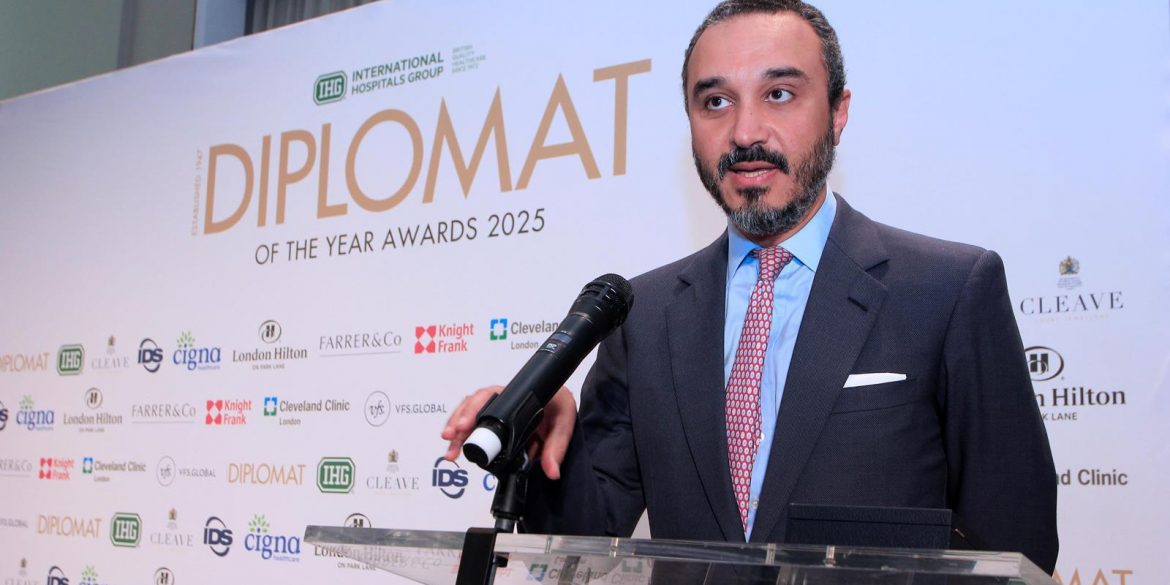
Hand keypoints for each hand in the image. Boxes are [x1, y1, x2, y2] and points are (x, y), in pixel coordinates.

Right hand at [441, 385, 576, 479]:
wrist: (562, 405)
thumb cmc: (561, 406)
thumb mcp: (564, 422)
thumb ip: (557, 446)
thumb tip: (551, 471)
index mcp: (516, 393)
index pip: (488, 397)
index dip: (473, 411)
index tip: (464, 427)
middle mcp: (503, 398)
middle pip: (473, 405)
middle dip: (458, 422)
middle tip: (450, 439)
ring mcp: (497, 409)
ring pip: (470, 414)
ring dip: (457, 431)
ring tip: (451, 451)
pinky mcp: (495, 421)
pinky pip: (475, 424)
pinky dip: (463, 436)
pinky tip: (456, 447)